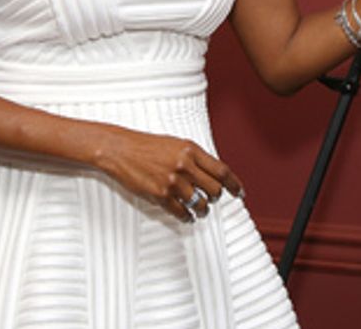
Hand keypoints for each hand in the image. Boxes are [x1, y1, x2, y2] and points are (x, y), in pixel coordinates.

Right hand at [94, 127, 243, 220]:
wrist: (120, 149)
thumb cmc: (147, 146)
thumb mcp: (176, 144)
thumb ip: (195, 158)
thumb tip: (212, 173)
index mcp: (191, 150)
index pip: (222, 170)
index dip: (234, 184)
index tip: (240, 192)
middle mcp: (184, 165)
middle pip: (214, 189)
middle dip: (216, 197)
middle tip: (213, 199)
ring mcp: (172, 181)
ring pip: (200, 204)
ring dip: (202, 210)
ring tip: (200, 210)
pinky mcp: (160, 195)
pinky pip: (181, 212)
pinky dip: (187, 217)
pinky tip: (187, 216)